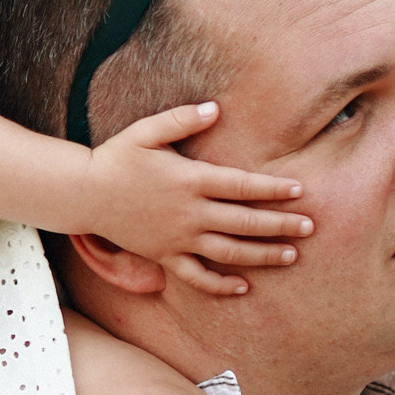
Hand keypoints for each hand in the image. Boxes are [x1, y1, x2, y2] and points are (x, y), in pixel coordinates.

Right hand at [79, 103, 312, 294]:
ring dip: (262, 256)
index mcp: (190, 180)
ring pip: (228, 253)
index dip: (273, 190)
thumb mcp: (147, 130)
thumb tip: (215, 108)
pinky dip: (220, 285)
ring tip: (291, 255)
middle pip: (244, 223)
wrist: (84, 193)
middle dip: (281, 225)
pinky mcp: (165, 256)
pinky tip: (243, 286)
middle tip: (311, 227)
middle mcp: (189, 213)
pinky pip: (196, 277)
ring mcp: (178, 239)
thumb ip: (182, 118)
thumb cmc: (117, 157)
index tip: (300, 191)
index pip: (242, 187)